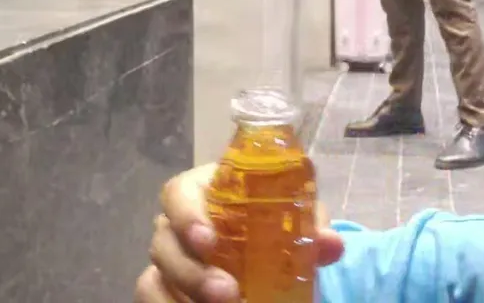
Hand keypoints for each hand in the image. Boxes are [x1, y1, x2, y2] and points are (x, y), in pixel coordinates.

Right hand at [135, 164, 344, 301]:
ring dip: (183, 295)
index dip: (186, 215)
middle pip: (164, 241)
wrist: (270, 247)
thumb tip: (330, 244)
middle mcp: (177, 224)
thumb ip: (310, 226)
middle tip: (228, 292)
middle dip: (192, 271)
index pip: (178, 193)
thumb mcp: (296, 218)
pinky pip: (153, 298)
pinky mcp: (166, 287)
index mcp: (204, 192)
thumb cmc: (276, 218)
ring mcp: (169, 259)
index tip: (209, 241)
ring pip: (154, 276)